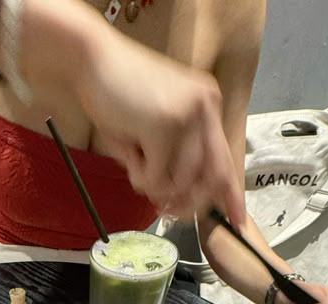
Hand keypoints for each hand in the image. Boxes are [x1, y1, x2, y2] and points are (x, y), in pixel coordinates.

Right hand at [75, 32, 244, 226]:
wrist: (90, 60)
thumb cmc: (115, 95)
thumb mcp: (153, 127)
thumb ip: (172, 156)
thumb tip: (176, 198)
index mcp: (206, 105)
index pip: (224, 159)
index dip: (231, 194)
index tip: (237, 220)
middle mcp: (205, 108)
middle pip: (211, 177)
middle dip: (188, 203)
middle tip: (164, 209)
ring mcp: (188, 116)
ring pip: (182, 182)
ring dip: (154, 185)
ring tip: (135, 161)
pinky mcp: (165, 127)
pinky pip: (157, 178)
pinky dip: (138, 176)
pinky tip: (128, 151)